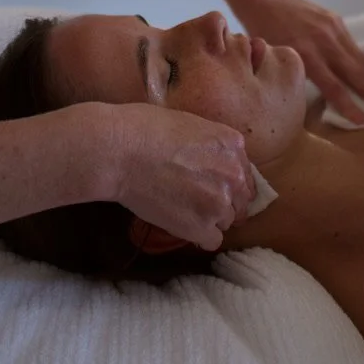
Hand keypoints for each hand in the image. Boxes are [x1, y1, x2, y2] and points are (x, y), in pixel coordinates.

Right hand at [103, 103, 254, 251]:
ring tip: (182, 210)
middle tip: (196, 201)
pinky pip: (211, 241)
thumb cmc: (144, 128)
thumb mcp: (189, 123)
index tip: (212, 185)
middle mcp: (234, 174)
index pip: (243, 173)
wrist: (120, 151)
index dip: (226, 181)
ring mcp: (219, 203)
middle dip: (221, 201)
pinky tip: (180, 224)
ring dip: (208, 218)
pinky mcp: (201, 227)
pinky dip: (198, 236)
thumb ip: (210, 145)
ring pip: (226, 221)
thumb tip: (209, 160)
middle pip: (239, 200)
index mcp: (232, 144)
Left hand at [237, 0, 363, 124]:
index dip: (350, 106)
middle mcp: (322, 41)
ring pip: (359, 58)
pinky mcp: (336, 20)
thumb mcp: (274, 59)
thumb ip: (296, 75)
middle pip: (355, 73)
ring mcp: (332, 28)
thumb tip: (315, 97)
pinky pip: (353, 45)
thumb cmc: (261, 32)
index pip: (333, 86)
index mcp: (304, 52)